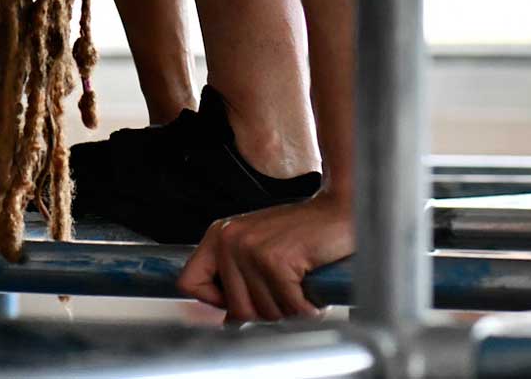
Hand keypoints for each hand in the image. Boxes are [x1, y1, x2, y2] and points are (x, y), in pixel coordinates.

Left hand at [176, 189, 353, 321]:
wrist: (341, 209)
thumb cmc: (304, 231)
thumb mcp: (258, 247)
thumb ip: (237, 276)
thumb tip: (228, 321)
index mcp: (219, 235)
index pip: (189, 282)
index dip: (215, 301)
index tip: (240, 298)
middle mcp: (229, 240)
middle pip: (235, 309)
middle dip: (266, 311)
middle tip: (286, 296)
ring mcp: (252, 249)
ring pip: (263, 311)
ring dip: (289, 310)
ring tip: (300, 290)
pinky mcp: (276, 260)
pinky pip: (288, 306)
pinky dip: (306, 308)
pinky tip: (312, 295)